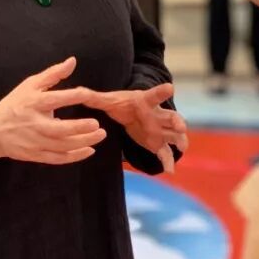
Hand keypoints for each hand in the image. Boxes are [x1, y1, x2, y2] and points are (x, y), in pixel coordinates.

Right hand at [0, 57, 107, 164]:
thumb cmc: (16, 103)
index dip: (72, 96)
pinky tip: (89, 150)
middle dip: (80, 128)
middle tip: (98, 125)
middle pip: (59, 130)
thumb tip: (73, 61)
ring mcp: (34, 142)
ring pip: (61, 146)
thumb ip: (53, 74)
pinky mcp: (35, 155)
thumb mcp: (31, 84)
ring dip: (82, 142)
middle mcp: (34, 124)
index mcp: (33, 103)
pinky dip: (74, 157)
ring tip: (100, 135)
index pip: (54, 99)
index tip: (88, 94)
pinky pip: (57, 158)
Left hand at [50, 82, 187, 173]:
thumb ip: (94, 97)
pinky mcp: (157, 143)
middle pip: (170, 116)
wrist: (133, 112)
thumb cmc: (122, 104)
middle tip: (181, 127)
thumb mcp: (108, 100)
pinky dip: (168, 161)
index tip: (170, 88)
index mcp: (145, 102)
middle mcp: (156, 115)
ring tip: (181, 148)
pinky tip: (169, 171)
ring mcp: (159, 129)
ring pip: (173, 134)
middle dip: (177, 121)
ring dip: (179, 140)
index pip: (154, 96)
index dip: (162, 92)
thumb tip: (77, 92)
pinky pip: (165, 152)